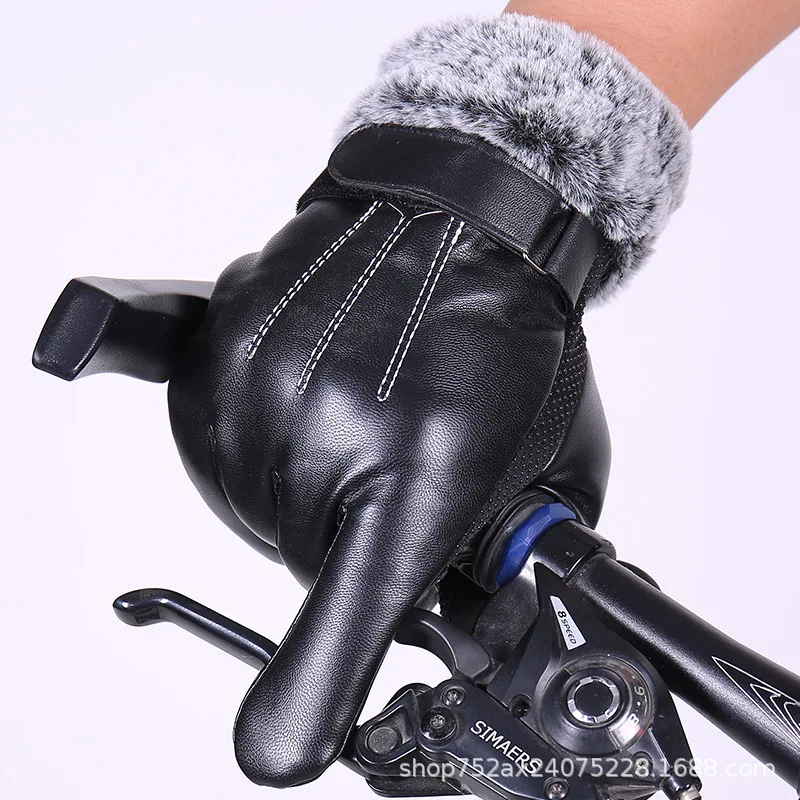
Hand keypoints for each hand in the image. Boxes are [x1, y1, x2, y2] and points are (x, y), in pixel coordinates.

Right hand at [168, 125, 609, 785]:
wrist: (460, 216)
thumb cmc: (514, 336)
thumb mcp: (549, 464)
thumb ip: (500, 560)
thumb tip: (451, 616)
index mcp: (426, 469)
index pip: (354, 601)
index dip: (312, 682)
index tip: (277, 741)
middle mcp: (330, 431)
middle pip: (305, 558)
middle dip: (347, 535)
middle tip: (393, 465)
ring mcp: (265, 382)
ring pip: (257, 497)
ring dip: (306, 479)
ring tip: (363, 411)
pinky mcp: (225, 342)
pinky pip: (220, 430)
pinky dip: (267, 430)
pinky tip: (317, 383)